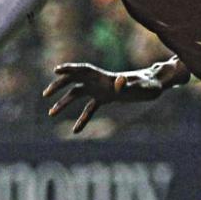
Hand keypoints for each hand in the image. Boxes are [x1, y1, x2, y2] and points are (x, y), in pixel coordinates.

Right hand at [42, 61, 174, 133]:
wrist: (155, 85)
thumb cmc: (148, 84)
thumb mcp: (140, 85)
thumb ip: (127, 84)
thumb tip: (118, 83)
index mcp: (105, 77)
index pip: (84, 70)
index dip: (70, 69)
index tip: (56, 70)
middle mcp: (100, 81)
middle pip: (75, 81)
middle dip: (59, 86)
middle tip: (46, 95)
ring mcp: (101, 90)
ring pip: (77, 94)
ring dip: (64, 102)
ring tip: (50, 114)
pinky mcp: (105, 99)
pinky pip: (90, 108)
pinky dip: (82, 118)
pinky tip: (75, 131)